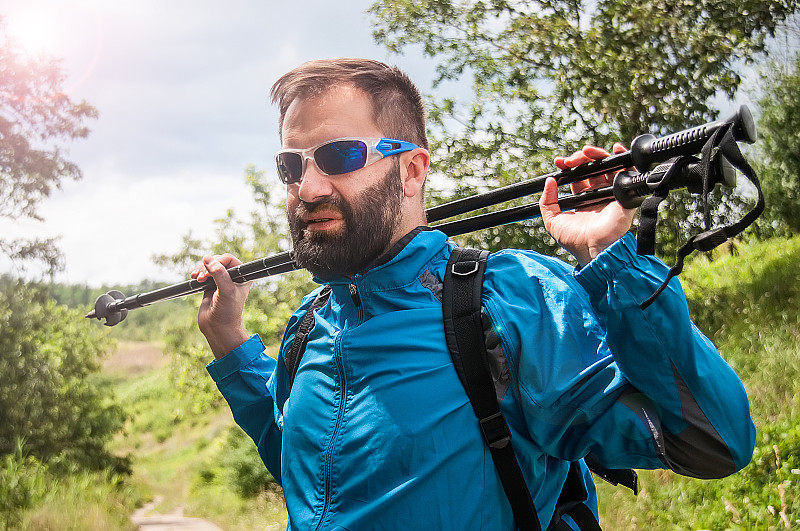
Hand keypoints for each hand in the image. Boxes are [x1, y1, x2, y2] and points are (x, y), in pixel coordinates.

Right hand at [192, 254, 251, 358]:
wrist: (219, 328)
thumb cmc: (228, 312)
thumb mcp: (226, 290)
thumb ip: (218, 273)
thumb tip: (207, 258)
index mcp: (242, 276)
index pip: (229, 259)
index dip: (218, 261)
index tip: (211, 269)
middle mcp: (233, 277)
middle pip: (218, 261)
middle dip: (208, 266)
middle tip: (202, 277)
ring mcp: (221, 281)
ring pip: (209, 267)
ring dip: (202, 269)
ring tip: (198, 278)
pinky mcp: (211, 286)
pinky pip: (204, 274)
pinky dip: (198, 274)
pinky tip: (194, 278)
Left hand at [540, 143, 635, 266]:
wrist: (593, 249)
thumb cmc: (574, 240)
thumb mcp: (552, 221)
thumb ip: (547, 202)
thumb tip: (548, 181)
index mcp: (584, 199)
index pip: (578, 176)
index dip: (569, 166)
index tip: (559, 162)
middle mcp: (599, 194)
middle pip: (592, 168)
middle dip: (580, 158)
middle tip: (570, 161)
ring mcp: (612, 193)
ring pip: (607, 165)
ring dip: (596, 154)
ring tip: (586, 152)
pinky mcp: (625, 194)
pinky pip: (629, 171)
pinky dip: (623, 157)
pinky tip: (616, 148)